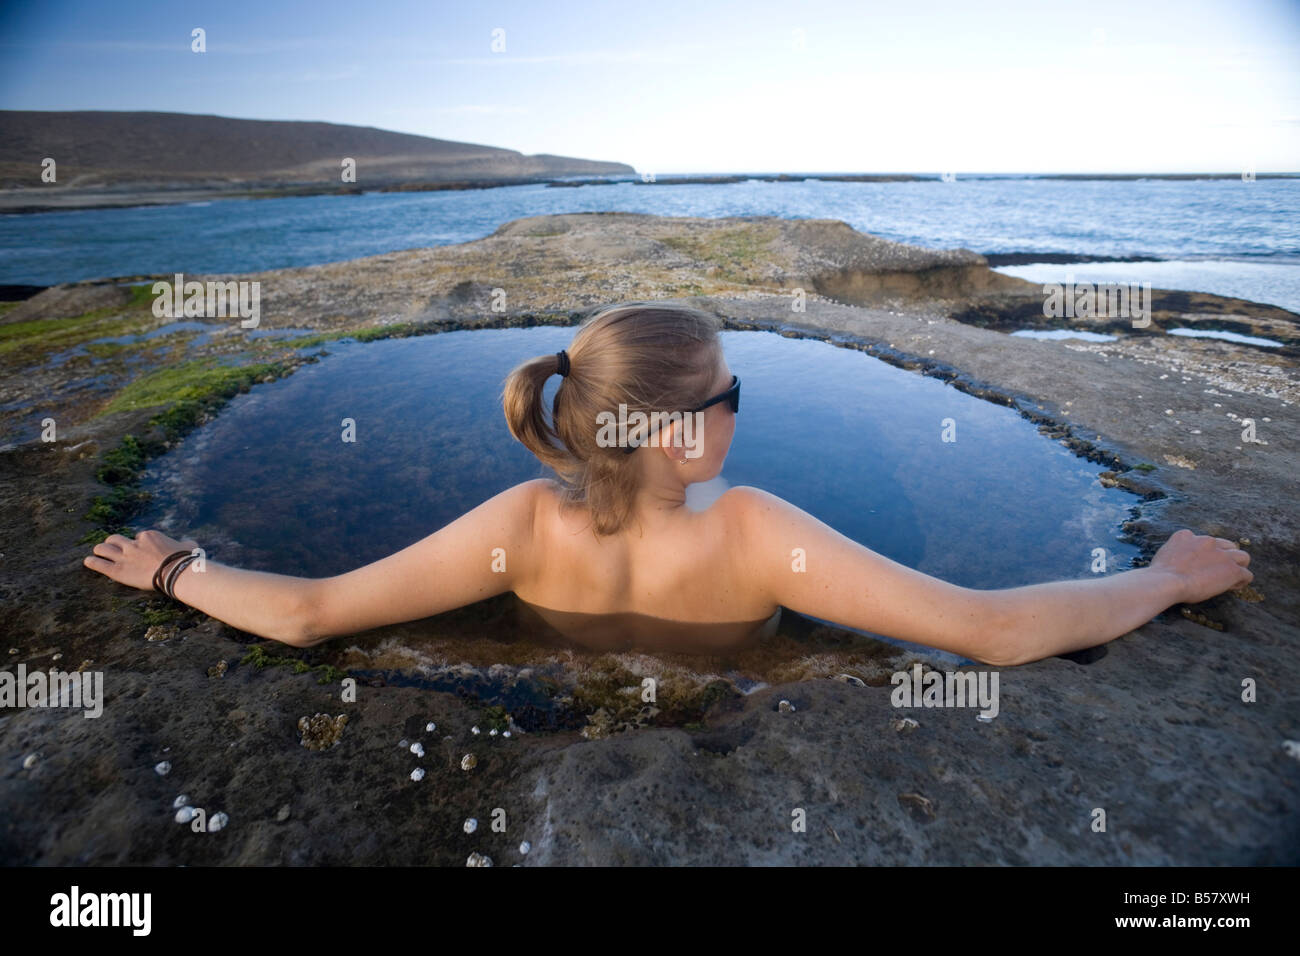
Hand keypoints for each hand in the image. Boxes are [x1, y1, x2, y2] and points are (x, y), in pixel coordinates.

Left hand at [84, 529, 198, 592]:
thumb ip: (186, 543)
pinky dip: (92, 562)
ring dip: (100, 550)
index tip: (142, 552)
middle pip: (116, 539)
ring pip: (104, 548)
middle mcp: (133, 544)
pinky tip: (88, 562)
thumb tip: (190, 543)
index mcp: (149, 536)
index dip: (139, 544)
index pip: (138, 537)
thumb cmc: (185, 560)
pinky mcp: (117, 571)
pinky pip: (99, 564)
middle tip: (115, 550)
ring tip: (98, 553)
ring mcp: (124, 557)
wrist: (177, 572)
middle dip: (114, 544)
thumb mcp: (189, 546)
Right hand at [1148, 529, 1252, 603]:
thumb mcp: (1164, 555)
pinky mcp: (1231, 569)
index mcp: (1187, 536)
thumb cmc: (1159, 575)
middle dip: (1225, 557)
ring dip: (1237, 566)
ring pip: (1242, 557)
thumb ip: (1176, 552)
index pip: (1205, 541)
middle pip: (1227, 545)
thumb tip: (1179, 563)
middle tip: (1218, 571)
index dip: (1207, 554)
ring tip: (1231, 578)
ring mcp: (1221, 555)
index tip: (1203, 565)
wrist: (1165, 582)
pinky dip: (1241, 581)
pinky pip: (1246, 574)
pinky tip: (1233, 587)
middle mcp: (1206, 541)